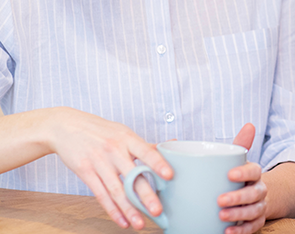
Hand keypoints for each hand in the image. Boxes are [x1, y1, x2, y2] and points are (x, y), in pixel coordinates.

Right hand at [47, 107, 171, 230]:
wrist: (66, 127)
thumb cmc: (101, 130)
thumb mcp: (123, 133)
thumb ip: (145, 144)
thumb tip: (172, 143)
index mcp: (127, 138)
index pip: (146, 151)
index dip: (158, 163)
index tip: (170, 175)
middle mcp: (114, 151)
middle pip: (132, 176)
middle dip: (145, 195)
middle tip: (157, 211)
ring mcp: (99, 163)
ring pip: (116, 190)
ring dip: (129, 209)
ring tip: (140, 224)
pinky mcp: (86, 173)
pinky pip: (101, 195)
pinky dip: (112, 210)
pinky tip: (122, 221)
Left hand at [219, 123, 267, 233]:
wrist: (254, 195)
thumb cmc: (240, 177)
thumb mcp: (239, 160)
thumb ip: (240, 145)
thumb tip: (250, 124)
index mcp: (254, 173)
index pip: (254, 170)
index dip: (244, 173)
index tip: (229, 174)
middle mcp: (259, 190)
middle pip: (254, 193)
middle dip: (238, 197)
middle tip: (220, 200)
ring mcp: (260, 206)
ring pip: (254, 211)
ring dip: (239, 214)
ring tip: (221, 216)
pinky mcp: (256, 221)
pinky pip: (253, 227)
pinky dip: (242, 231)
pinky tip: (228, 232)